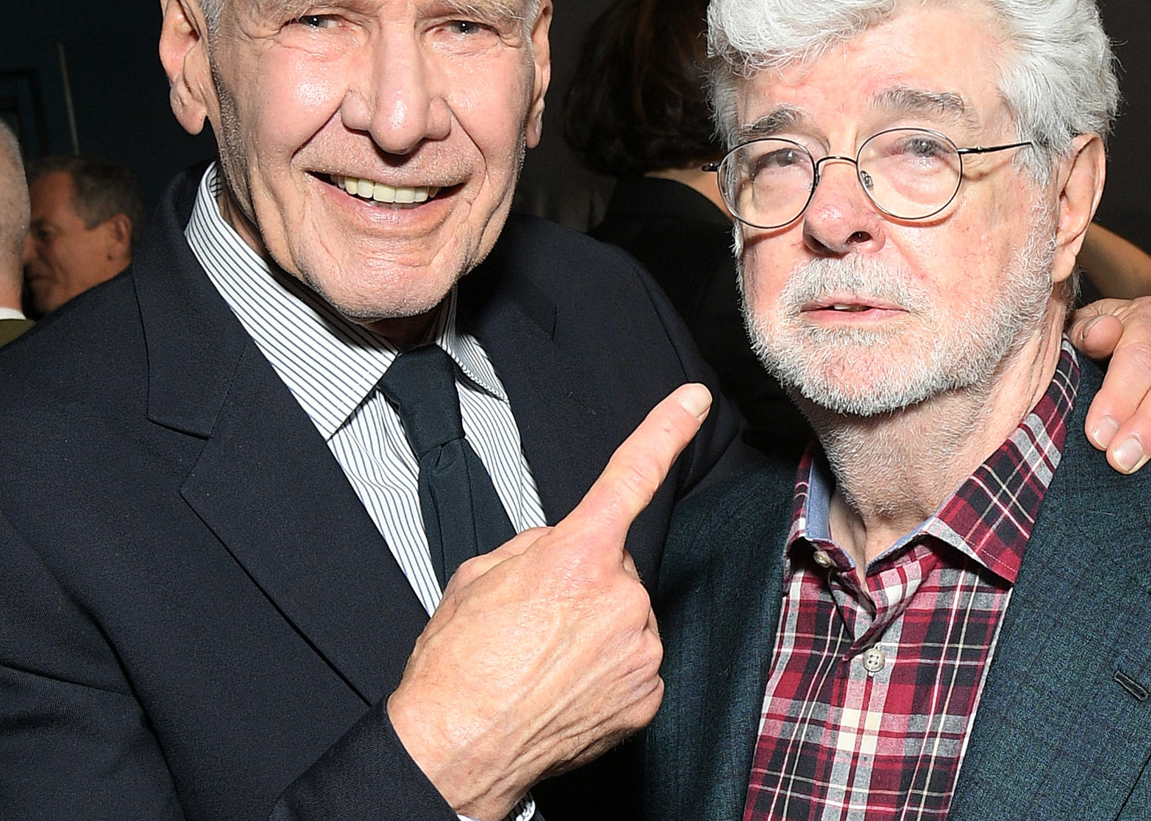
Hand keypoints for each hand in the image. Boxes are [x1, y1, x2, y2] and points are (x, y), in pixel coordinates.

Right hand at [387, 384, 712, 819]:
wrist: (457, 750)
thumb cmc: (457, 670)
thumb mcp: (478, 576)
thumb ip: (532, 546)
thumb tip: (558, 545)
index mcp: (576, 556)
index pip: (630, 476)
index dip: (666, 430)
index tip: (693, 400)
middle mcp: (620, 597)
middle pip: (615, 567)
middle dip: (584, 582)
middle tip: (535, 621)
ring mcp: (639, 650)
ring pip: (626, 617)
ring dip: (594, 630)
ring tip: (543, 660)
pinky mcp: (647, 696)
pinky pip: (633, 665)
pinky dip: (605, 672)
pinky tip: (565, 687)